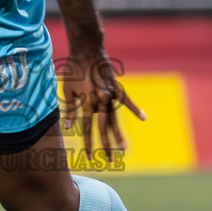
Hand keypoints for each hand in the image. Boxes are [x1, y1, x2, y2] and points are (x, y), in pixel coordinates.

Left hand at [61, 48, 145, 162]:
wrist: (86, 50)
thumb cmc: (73, 70)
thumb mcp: (68, 90)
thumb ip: (70, 110)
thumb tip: (69, 128)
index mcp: (87, 102)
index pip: (88, 128)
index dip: (88, 143)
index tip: (89, 156)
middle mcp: (101, 100)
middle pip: (104, 128)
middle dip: (106, 145)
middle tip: (109, 160)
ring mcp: (111, 94)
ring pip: (116, 118)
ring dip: (119, 134)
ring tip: (124, 148)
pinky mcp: (117, 88)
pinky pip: (127, 101)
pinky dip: (135, 109)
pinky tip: (144, 118)